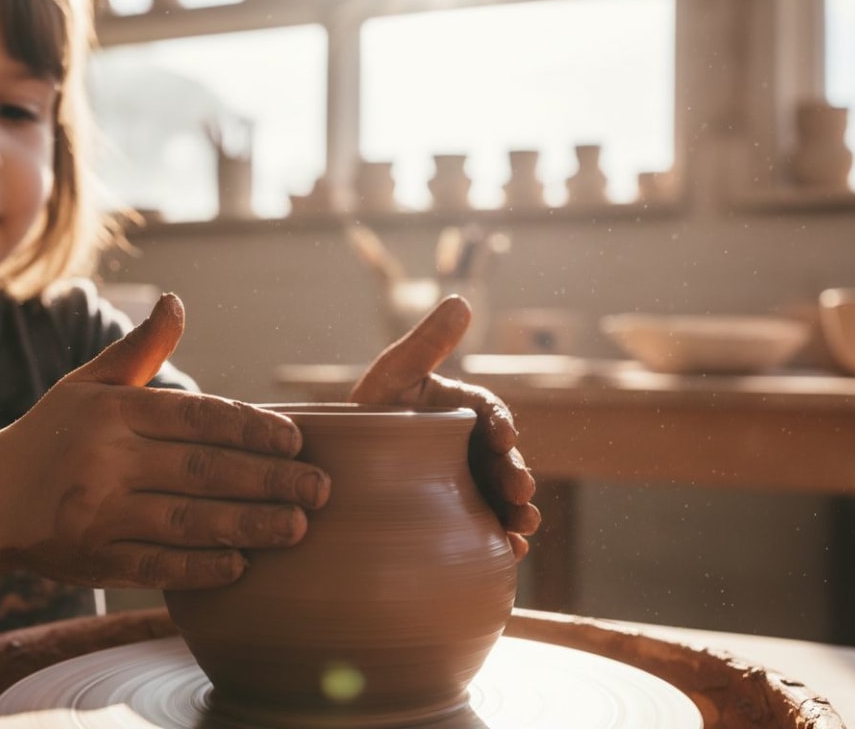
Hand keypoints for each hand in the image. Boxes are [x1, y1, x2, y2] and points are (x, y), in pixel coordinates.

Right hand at [0, 294, 329, 590]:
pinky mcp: (93, 560)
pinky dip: (200, 568)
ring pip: (187, 521)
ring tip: (297, 527)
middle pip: (204, 470)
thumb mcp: (89, 383)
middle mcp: (107, 460)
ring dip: (248, 526)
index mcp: (114, 412)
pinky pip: (156, 566)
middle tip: (321, 489)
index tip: (298, 440)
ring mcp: (98, 514)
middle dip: (269, 481)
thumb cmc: (52, 433)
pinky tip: (241, 565)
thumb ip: (141, 349)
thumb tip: (176, 301)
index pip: (198, 417)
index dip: (253, 428)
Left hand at [350, 296, 539, 558]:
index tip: (504, 438)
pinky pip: (483, 530)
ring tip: (522, 528)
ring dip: (517, 513)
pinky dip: (499, 542)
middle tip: (520, 494)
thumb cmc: (365, 413)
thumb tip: (462, 300)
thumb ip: (426, 343)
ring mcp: (465, 485)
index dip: (501, 426)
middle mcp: (470, 449)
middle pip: (502, 462)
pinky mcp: (456, 519)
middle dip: (516, 477)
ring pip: (500, 499)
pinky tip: (507, 553)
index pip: (490, 415)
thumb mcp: (392, 375)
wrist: (332, 467)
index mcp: (461, 411)